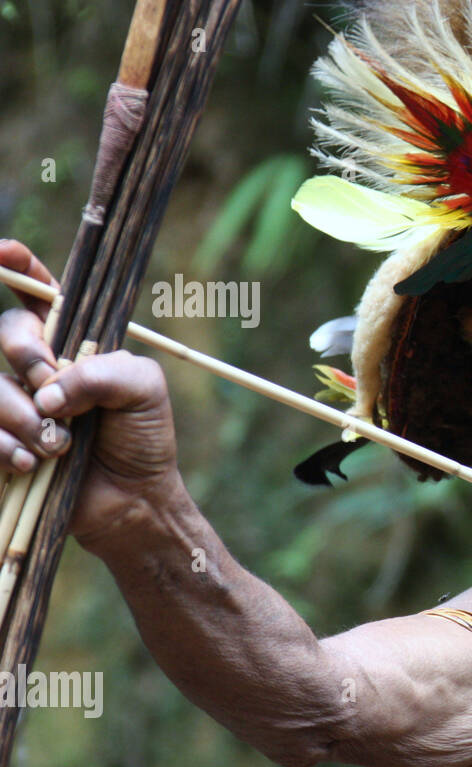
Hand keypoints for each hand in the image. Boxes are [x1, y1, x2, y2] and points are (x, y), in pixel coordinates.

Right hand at [0, 239, 179, 546]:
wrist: (133, 498)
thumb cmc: (142, 438)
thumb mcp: (146, 391)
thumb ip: (109, 372)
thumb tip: (51, 388)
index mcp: (73, 343)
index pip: (39, 294)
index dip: (18, 267)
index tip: (3, 251)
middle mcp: (37, 366)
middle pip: (6, 330)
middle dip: (26, 353)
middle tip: (54, 390)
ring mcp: (13, 402)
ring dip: (22, 414)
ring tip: (57, 445)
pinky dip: (3, 444)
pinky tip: (31, 462)